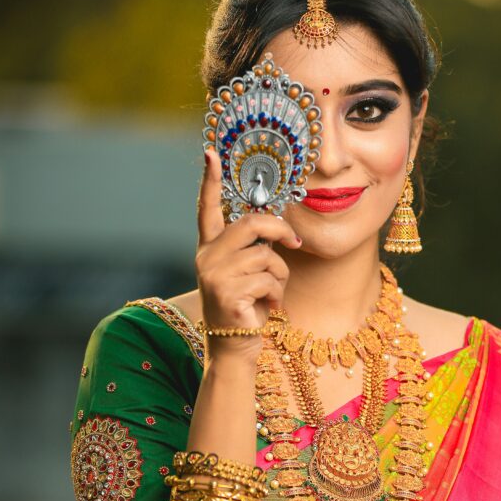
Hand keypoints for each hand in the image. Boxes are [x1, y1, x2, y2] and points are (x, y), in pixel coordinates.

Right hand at [195, 149, 300, 363]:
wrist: (234, 348)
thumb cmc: (246, 308)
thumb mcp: (247, 273)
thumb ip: (254, 249)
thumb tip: (281, 230)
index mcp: (209, 249)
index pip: (206, 209)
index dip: (208, 180)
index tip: (209, 152)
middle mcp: (206, 258)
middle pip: (250, 224)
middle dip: (280, 231)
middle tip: (295, 244)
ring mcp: (214, 275)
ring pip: (266, 256)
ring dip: (280, 275)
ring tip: (271, 293)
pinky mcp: (227, 293)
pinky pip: (269, 279)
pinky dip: (277, 293)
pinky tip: (267, 306)